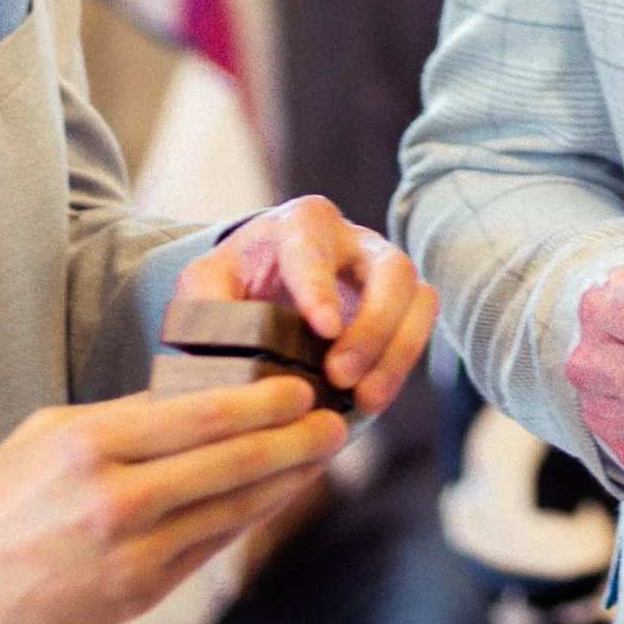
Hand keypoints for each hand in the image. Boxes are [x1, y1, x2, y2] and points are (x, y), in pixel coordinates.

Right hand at [0, 378, 349, 623]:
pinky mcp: (135, 595)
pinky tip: (271, 501)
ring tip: (318, 459)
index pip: (199, 416)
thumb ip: (124, 419)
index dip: (262, 403)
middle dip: (293, 442)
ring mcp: (129, 552)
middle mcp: (115, 497)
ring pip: (229, 510)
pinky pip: (207, 550)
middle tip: (336, 423)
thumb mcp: (49, 435)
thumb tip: (197, 400)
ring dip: (283, 484)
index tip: (302, 390)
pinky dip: (245, 522)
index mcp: (90, 444)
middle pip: (229, 463)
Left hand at [168, 196, 435, 416]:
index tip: (324, 330)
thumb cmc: (236, 279)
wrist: (263, 283)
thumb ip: (204, 304)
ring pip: (418, 299)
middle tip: (340, 376)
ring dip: (396, 352)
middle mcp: (356, 240)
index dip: (321, 288)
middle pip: (391, 269)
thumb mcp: (205, 284)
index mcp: (303, 223)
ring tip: (363, 399)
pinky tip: (369, 400)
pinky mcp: (401, 307)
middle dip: (373, 326)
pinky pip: (420, 329)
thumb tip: (219, 344)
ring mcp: (385, 273)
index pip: (316, 250)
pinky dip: (399, 367)